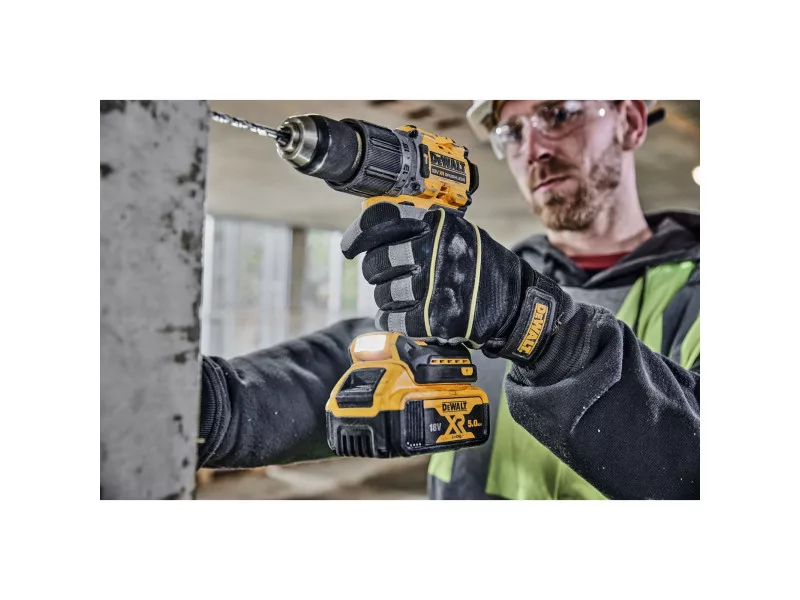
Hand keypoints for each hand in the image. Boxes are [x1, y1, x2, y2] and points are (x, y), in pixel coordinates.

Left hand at [341, 202, 568, 362]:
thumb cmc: (484, 267)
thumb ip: (423, 228)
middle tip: (385, 277)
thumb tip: (376, 229)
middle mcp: (435, 252)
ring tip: (402, 298)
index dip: (358, 236)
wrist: (517, 304)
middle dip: (376, 272)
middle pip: (377, 263)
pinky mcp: (435, 319)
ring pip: (383, 294)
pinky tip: (402, 317)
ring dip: (386, 299)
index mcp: (439, 225)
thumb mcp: (460, 232)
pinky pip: (393, 321)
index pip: (382, 222)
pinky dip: (392, 321)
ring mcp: (435, 286)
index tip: (349, 247)